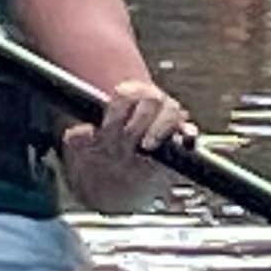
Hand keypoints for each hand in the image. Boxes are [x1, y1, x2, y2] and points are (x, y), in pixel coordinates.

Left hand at [65, 76, 189, 204]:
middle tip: (127, 138)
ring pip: (172, 110)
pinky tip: (183, 140)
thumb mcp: (86, 148)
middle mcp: (150, 106)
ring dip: (159, 127)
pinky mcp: (180, 142)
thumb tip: (79, 134)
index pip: (127, 91)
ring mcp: (167, 121)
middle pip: (152, 98)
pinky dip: (189, 136)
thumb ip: (79, 140)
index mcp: (127, 99)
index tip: (109, 126)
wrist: (119, 178)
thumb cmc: (105, 153)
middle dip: (138, 119)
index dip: (118, 107)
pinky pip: (191, 133)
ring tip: (147, 145)